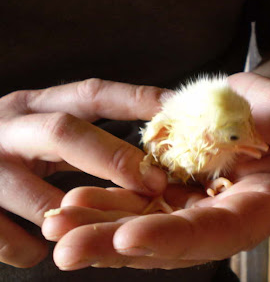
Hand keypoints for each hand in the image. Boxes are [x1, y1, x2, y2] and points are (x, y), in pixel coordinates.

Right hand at [0, 79, 166, 266]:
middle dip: (114, 159)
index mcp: (35, 106)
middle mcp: (9, 128)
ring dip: (77, 218)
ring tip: (100, 230)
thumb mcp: (42, 130)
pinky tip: (41, 250)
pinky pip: (6, 238)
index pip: (93, 94)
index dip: (137, 101)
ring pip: (39, 198)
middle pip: (64, 133)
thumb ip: (85, 138)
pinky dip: (31, 249)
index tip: (177, 111)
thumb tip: (149, 153)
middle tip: (156, 184)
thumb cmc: (10, 151)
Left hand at [41, 73, 269, 269]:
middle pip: (170, 241)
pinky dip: (103, 207)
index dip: (176, 237)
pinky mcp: (170, 200)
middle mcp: (222, 220)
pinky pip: (133, 208)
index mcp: (259, 209)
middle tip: (67, 246)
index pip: (217, 231)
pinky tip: (72, 202)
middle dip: (118, 245)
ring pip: (143, 229)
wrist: (249, 111)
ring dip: (99, 229)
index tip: (129, 236)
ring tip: (58, 224)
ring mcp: (192, 213)